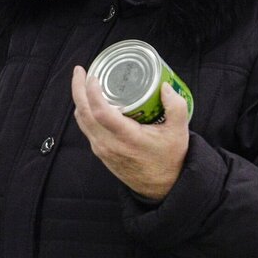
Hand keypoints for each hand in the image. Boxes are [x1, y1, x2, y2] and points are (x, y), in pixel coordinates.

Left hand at [71, 66, 188, 200]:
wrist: (162, 187)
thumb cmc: (170, 159)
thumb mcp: (179, 132)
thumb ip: (176, 107)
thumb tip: (164, 86)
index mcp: (127, 138)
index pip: (100, 112)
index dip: (92, 92)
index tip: (93, 75)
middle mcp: (109, 144)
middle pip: (84, 113)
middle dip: (78, 89)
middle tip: (81, 70)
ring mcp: (102, 149)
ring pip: (82, 121)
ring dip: (79, 99)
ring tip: (84, 81)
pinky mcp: (100, 152)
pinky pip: (86, 128)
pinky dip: (84, 111)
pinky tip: (91, 100)